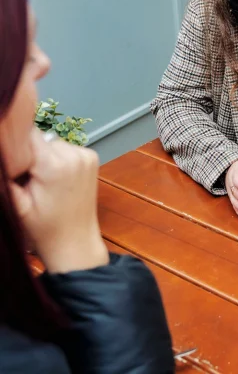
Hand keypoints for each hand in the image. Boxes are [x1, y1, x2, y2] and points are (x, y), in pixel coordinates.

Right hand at [10, 129, 108, 273]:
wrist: (74, 240)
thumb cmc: (43, 227)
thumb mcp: (16, 203)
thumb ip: (8, 173)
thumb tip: (5, 148)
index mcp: (54, 164)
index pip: (28, 134)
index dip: (17, 146)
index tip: (15, 165)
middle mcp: (74, 154)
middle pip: (41, 139)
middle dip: (31, 155)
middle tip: (29, 180)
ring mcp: (86, 154)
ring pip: (54, 143)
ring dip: (46, 157)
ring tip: (45, 182)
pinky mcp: (92, 157)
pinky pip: (67, 149)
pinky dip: (60, 159)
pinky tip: (58, 179)